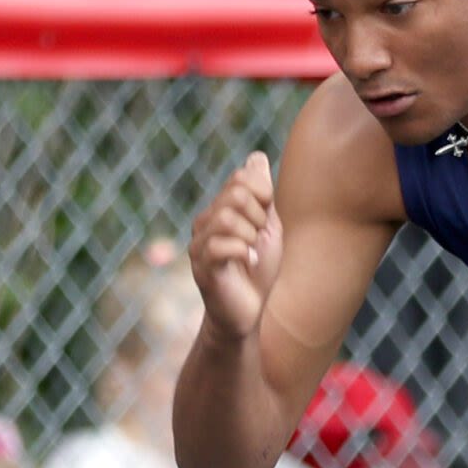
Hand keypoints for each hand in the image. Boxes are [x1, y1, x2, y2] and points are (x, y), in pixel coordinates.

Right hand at [188, 153, 282, 341]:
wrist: (248, 311)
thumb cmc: (257, 271)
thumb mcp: (268, 227)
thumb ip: (263, 195)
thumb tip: (257, 156)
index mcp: (220, 209)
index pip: (241, 178)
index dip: (263, 196)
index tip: (265, 220)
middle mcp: (205, 221)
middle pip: (236, 195)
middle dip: (259, 218)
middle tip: (258, 240)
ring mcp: (199, 243)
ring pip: (227, 218)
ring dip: (250, 237)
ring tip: (251, 253)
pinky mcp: (201, 266)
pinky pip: (219, 245)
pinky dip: (243, 253)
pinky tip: (248, 264)